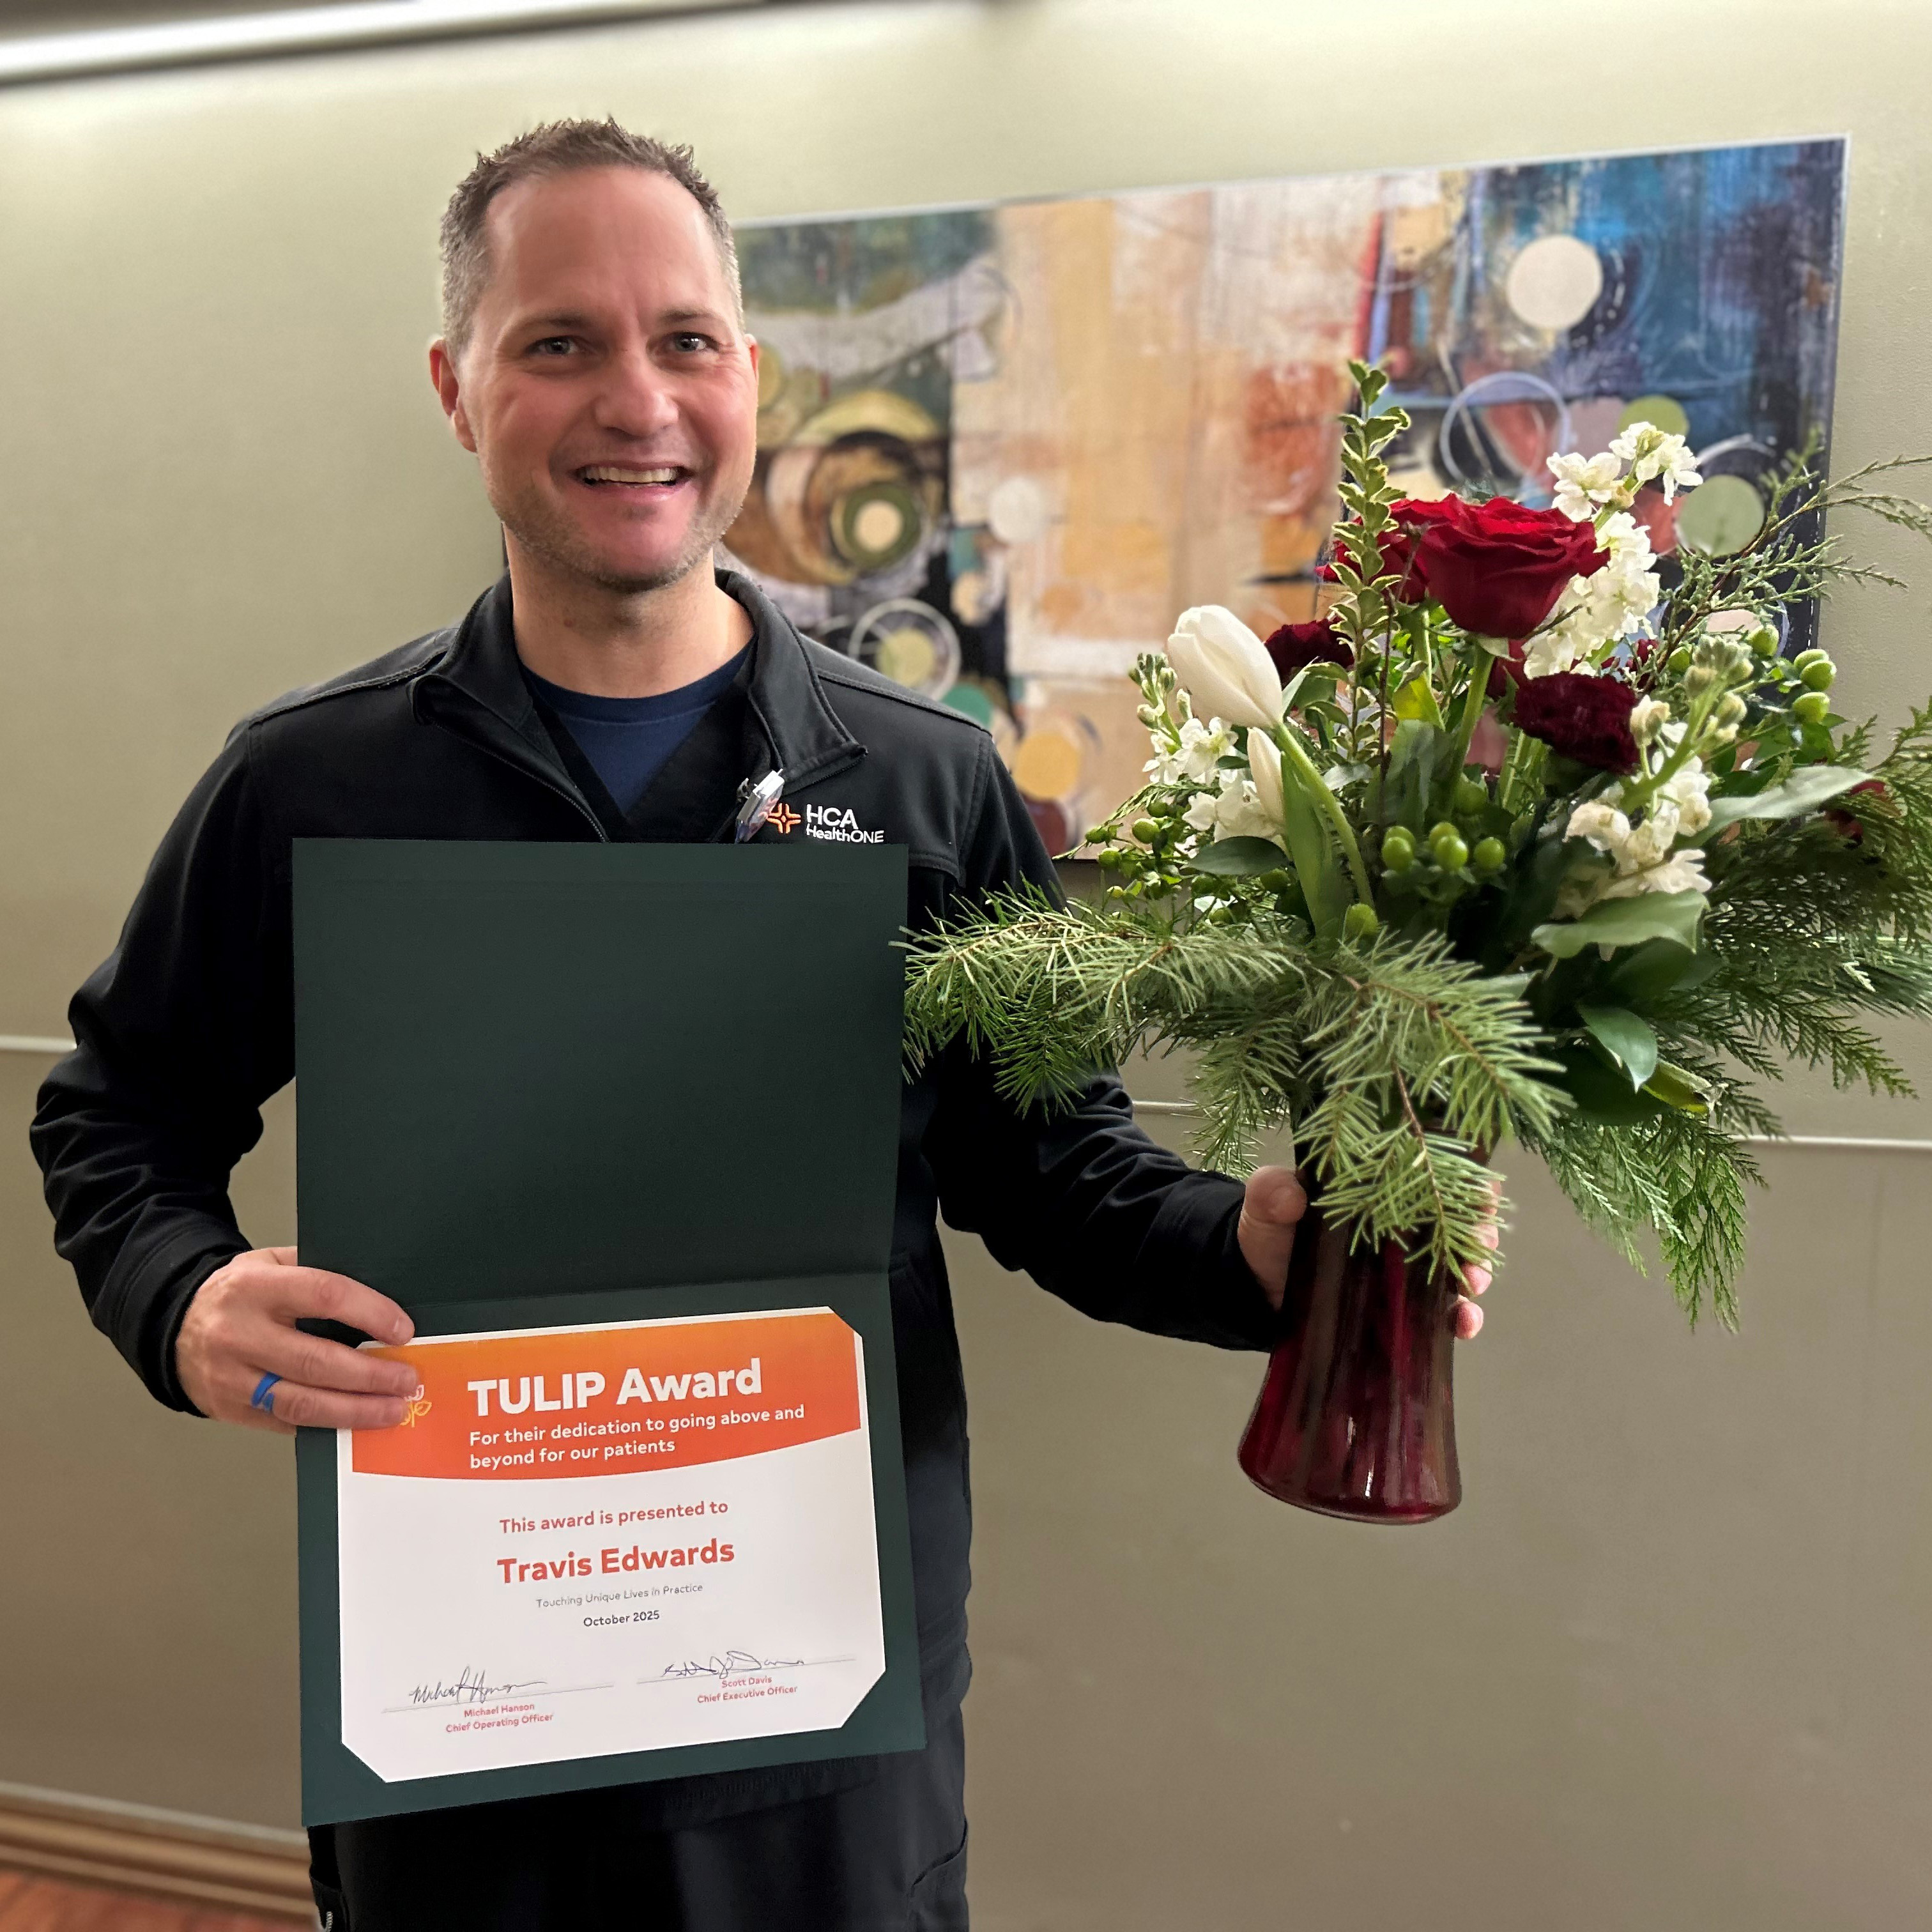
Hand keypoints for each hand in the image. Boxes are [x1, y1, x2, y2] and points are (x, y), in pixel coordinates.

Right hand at [175, 1245, 418, 1433]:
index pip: (324, 1295)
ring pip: (301, 1402)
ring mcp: (232, 1377)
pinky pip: (285, 1422)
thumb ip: (317, 1275)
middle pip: (315, 1360)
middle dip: (370, 1375)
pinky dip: (325, 1424)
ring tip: (392, 1410)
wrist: (174, 1325)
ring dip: (354, 1411)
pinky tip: (355, 1423)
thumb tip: (381, 1302)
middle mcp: (239, 1333)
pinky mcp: (230, 1409)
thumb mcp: (271, 1264)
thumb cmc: (239, 1293)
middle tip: (407, 1381)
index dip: (369, 1313)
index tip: (403, 1330)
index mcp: (255, 1287)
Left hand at [1236, 1167, 1498, 1339]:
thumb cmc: (1270, 1233)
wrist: (1255, 1286)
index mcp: (1380, 1193)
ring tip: (1472, 1286)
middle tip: (1477, 1244)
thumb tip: (1291, 1194)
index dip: (1466, 1182)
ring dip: (1476, 1276)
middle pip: (1460, 1224)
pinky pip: (1441, 1314)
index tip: (1482, 1191)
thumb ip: (1273, 1191)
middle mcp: (1404, 1230)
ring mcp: (1407, 1270)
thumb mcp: (1266, 1204)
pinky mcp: (1402, 1308)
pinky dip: (1460, 1319)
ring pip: (1460, 1268)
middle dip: (1478, 1234)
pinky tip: (1462, 1325)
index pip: (1435, 1178)